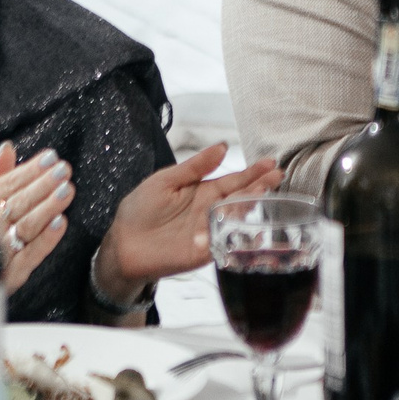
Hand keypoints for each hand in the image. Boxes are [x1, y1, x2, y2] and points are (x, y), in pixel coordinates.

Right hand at [0, 142, 72, 292]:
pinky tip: (60, 223)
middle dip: (43, 185)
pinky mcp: (10, 273)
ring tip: (67, 190)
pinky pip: (30, 254)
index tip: (51, 157)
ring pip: (25, 226)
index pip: (6, 184)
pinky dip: (45, 239)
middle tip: (64, 170)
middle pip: (18, 203)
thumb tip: (8, 147)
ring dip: (47, 208)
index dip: (30, 170)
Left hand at [94, 143, 284, 304]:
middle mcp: (212, 211)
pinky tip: (251, 231)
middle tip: (276, 176)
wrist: (122, 243)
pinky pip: (225, 244)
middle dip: (259, 187)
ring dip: (248, 207)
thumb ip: (194, 166)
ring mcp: (210, 232)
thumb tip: (222, 146)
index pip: (234, 180)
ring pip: (236, 218)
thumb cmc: (140, 209)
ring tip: (260, 193)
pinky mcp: (204, 253)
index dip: (252, 172)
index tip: (270, 162)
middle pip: (241, 198)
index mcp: (205, 191)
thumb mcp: (166, 180)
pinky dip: (237, 237)